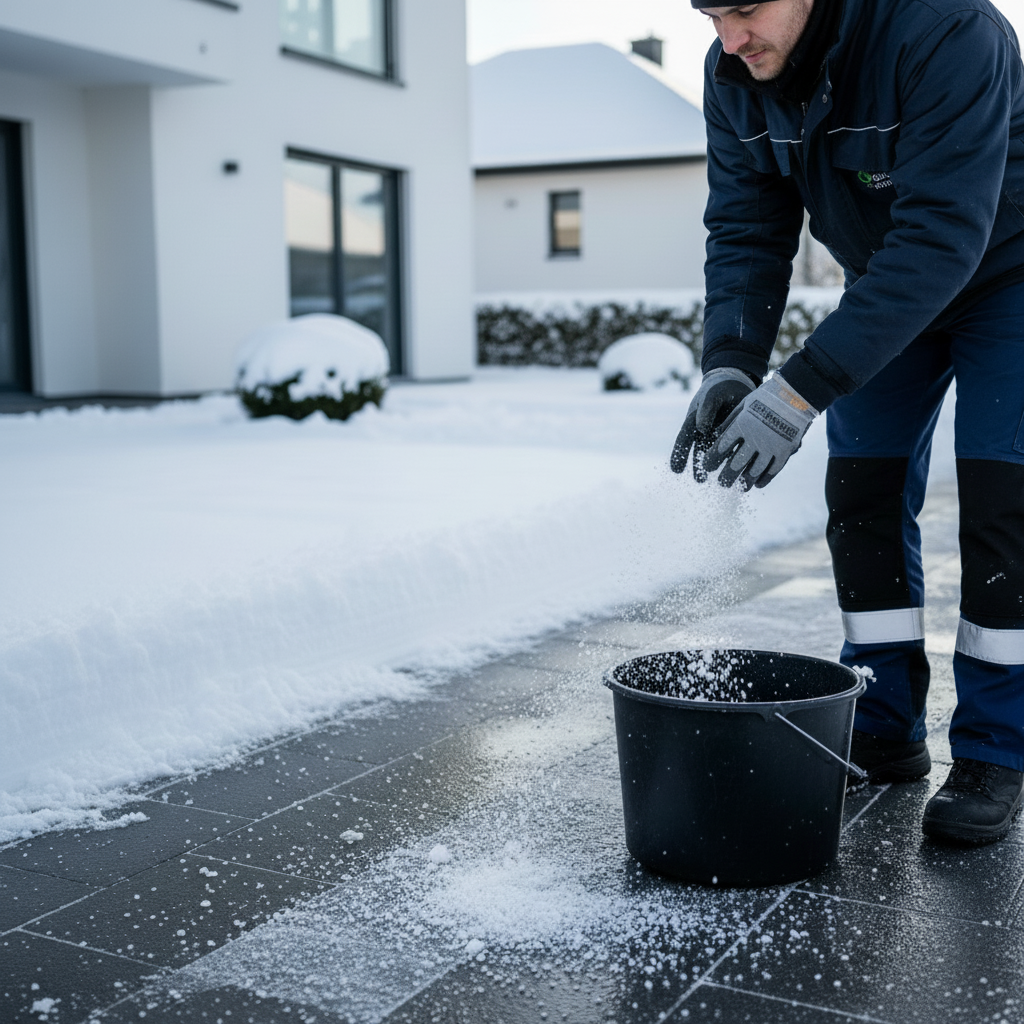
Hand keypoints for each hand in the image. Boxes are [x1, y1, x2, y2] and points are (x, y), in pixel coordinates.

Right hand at [670, 367, 757, 480]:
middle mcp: (704, 430)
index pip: (684, 439)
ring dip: (717, 467)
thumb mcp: (713, 393)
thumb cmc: (720, 386)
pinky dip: (734, 460)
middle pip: (699, 451)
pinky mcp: (733, 435)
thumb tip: (700, 428)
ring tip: (722, 481)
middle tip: (700, 480)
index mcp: (694, 420)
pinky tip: (741, 471)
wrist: (736, 381)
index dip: (679, 455)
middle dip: (699, 466)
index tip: (676, 470)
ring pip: (715, 453)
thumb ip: (706, 408)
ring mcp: (718, 434)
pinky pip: (732, 450)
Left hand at [703, 375, 817, 489]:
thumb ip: (730, 421)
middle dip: (726, 477)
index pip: (721, 448)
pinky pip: (773, 470)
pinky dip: (764, 479)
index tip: (706, 467)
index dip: (712, 460)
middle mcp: (754, 439)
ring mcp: (771, 446)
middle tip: (721, 484)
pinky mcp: (785, 450)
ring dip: (745, 482)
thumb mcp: (744, 404)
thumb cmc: (767, 397)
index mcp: (741, 426)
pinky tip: (758, 485)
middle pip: (735, 465)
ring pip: (754, 472)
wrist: (797, 393)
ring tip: (740, 488)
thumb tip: (716, 435)